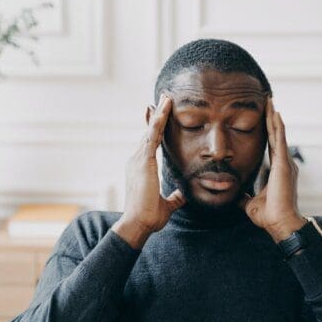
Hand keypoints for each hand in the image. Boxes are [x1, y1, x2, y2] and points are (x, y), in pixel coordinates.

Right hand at [112, 95, 186, 248]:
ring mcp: (138, 159)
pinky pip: (152, 136)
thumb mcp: (167, 204)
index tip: (160, 115)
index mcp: (141, 168)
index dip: (155, 128)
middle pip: (149, 132)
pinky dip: (159, 122)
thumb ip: (175, 197)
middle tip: (164, 97)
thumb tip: (184, 194)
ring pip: (151, 131)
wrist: (138, 224)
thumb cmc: (149, 217)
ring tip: (167, 97)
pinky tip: (164, 109)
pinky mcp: (143, 161)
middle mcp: (137, 160)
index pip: (150, 143)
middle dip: (157, 115)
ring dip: (159, 113)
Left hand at [238, 97, 305, 242]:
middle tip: (268, 101)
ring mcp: (285, 162)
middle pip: (276, 135)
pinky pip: (280, 140)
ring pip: (278, 134)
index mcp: (277, 169)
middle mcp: (283, 163)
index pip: (270, 144)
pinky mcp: (284, 164)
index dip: (267, 130)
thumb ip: (244, 197)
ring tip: (270, 102)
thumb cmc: (268, 215)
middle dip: (271, 118)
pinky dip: (277, 126)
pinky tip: (276, 114)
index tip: (264, 117)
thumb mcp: (250, 203)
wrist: (279, 223)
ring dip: (274, 117)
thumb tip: (234, 196)